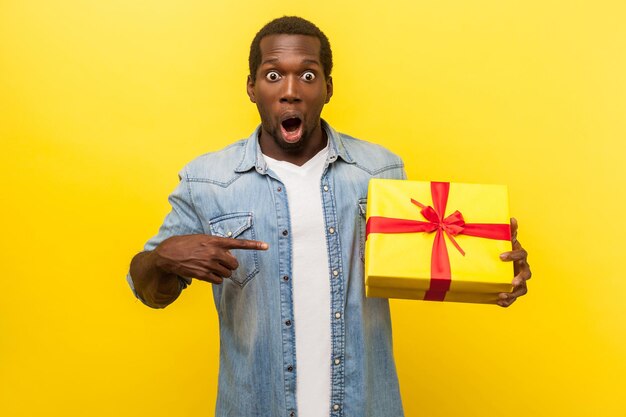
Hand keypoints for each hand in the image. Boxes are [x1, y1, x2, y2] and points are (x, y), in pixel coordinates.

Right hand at [153, 234, 268, 283]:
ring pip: (227, 274)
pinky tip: (208, 274)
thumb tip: (229, 255)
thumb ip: (217, 245)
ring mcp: (209, 264)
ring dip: (222, 272)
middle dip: (230, 265)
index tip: (266, 246)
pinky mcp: (203, 275)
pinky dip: (216, 279)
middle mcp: (214, 252)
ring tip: (211, 267)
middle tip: (222, 263)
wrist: (168, 254)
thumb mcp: (202, 238)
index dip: (254, 245)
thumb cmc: (185, 244)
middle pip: (234, 264)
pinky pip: (218, 281)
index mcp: (215, 241)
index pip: (238, 243)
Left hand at [497, 218, 531, 306]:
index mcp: (520, 256)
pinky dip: (508, 302)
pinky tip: (499, 301)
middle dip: (520, 278)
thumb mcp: (504, 240)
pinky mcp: (513, 291)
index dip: (513, 255)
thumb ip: (509, 231)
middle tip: (512, 282)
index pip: (522, 254)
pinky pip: (513, 298)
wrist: (499, 264)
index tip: (501, 257)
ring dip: (514, 293)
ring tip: (503, 295)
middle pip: (526, 274)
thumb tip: (512, 219)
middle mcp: (523, 269)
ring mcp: (519, 280)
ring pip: (522, 289)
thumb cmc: (503, 250)